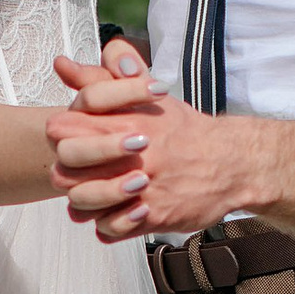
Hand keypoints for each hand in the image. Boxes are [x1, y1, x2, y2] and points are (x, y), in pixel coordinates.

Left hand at [48, 47, 259, 242]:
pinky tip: (118, 212)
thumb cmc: (183, 129)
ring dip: (85, 200)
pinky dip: (107, 224)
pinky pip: (109, 229)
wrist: (232, 161)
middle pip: (65, 170)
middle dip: (67, 171)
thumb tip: (62, 64)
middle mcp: (132, 156)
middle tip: (80, 171)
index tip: (73, 138)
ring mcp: (143, 189)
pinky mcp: (153, 217)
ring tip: (97, 194)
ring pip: (82, 204)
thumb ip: (101, 78)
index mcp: (125, 121)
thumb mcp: (145, 92)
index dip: (61, 135)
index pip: (63, 128)